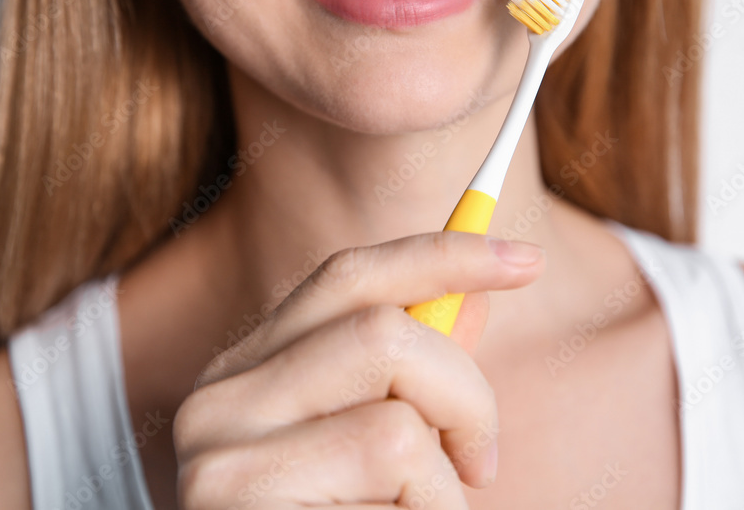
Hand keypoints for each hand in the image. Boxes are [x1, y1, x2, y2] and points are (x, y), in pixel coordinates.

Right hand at [174, 231, 544, 508]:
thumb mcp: (378, 451)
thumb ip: (414, 376)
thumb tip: (477, 294)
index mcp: (247, 372)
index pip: (346, 277)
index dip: (441, 255)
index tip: (526, 260)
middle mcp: (217, 402)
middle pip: (384, 332)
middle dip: (467, 397)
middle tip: (480, 462)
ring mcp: (219, 466)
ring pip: (398, 425)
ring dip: (443, 487)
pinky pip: (394, 483)